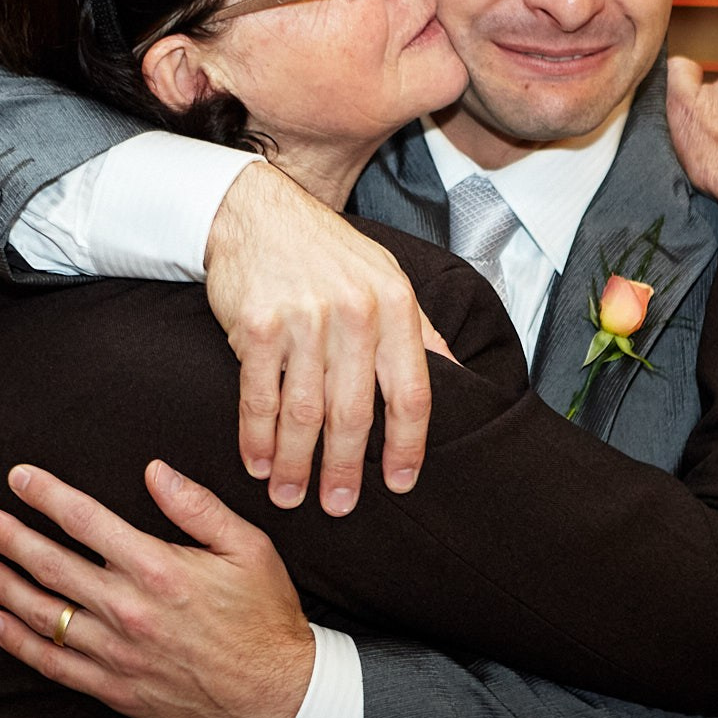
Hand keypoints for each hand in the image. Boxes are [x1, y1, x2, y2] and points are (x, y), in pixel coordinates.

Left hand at [0, 461, 315, 717]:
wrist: (277, 691)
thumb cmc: (265, 615)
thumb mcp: (248, 547)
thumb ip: (197, 506)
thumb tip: (154, 471)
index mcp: (159, 568)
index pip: (87, 521)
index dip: (47, 496)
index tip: (19, 478)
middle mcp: (129, 609)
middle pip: (52, 565)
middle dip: (11, 537)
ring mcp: (117, 652)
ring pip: (44, 615)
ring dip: (5, 587)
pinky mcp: (115, 688)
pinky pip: (54, 664)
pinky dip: (19, 643)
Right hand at [205, 162, 450, 513]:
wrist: (256, 211)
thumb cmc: (326, 251)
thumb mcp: (386, 276)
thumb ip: (420, 329)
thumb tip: (461, 372)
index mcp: (396, 305)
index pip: (412, 392)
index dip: (408, 445)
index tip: (400, 483)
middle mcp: (355, 313)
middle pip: (354, 414)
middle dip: (345, 469)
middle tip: (338, 506)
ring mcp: (304, 320)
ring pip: (305, 413)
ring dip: (296, 464)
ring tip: (292, 496)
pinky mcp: (257, 326)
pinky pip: (260, 397)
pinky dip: (256, 438)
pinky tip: (258, 463)